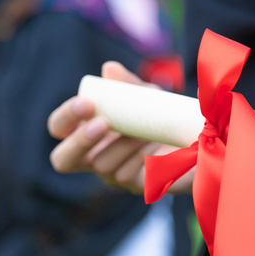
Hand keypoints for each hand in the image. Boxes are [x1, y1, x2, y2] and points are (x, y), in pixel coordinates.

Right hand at [48, 61, 190, 193]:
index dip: (66, 117)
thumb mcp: (144, 94)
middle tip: (104, 124)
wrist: (196, 136)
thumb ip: (125, 84)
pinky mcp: (135, 186)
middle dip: (80, 141)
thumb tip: (109, 69)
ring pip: (103, 165)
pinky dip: (142, 157)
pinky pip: (129, 175)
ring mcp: (112, 175)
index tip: (88, 103)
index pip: (58, 127)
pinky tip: (155, 145)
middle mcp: (92, 156)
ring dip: (124, 144)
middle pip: (63, 160)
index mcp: (86, 130)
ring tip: (145, 130)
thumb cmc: (159, 113)